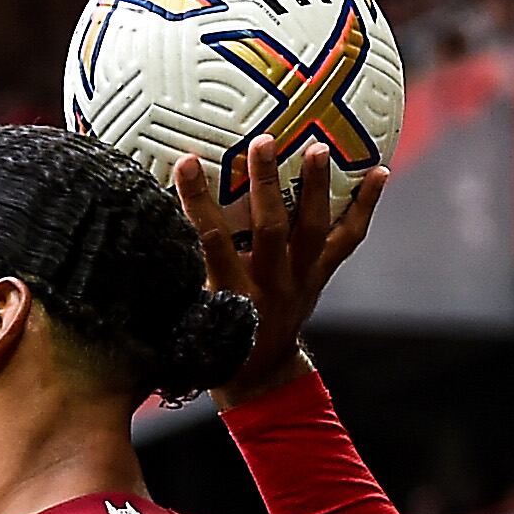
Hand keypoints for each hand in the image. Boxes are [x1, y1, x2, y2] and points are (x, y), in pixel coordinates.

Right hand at [172, 132, 388, 398]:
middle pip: (271, 230)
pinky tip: (380, 171)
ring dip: (317, 187)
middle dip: (266, 186)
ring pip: (315, 231)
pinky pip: (348, 238)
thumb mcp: (184, 312)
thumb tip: (134, 215)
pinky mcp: (322, 274)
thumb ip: (168, 270)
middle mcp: (270, 284)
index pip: (211, 241)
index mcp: (230, 293)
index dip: (198, 202)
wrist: (260, 373)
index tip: (184, 161)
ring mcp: (302, 278)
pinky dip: (365, 205)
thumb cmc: (211, 338)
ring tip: (320, 147)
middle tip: (262, 141)